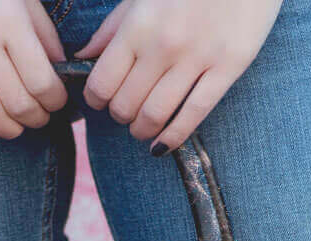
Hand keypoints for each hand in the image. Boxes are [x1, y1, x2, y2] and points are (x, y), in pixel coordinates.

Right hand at [0, 0, 67, 144]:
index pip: (41, 82)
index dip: (55, 101)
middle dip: (35, 118)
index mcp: (7, 18)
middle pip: (16, 102)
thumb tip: (58, 67)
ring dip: (8, 128)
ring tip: (17, 127)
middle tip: (40, 117)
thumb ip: (40, 28)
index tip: (57, 103)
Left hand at [78, 0, 282, 151]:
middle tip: (126, 113)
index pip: (102, 83)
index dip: (96, 100)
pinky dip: (172, 138)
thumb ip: (113, 27)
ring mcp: (197, 58)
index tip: (101, 100)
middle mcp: (163, 44)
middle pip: (126, 106)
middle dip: (120, 116)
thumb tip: (83, 56)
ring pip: (155, 116)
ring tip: (142, 128)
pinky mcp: (227, 68)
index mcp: (138, 24)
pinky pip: (193, 115)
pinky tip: (162, 145)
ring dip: (142, 131)